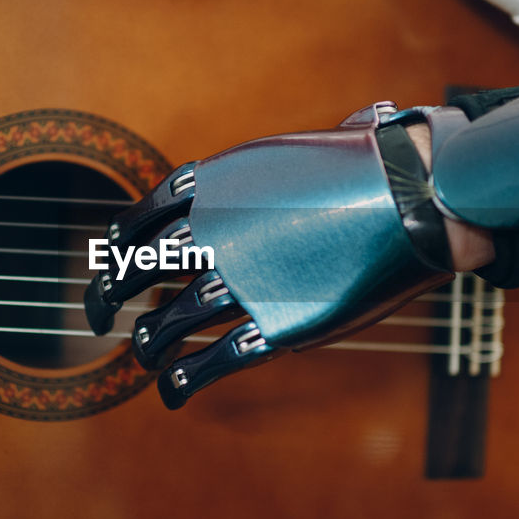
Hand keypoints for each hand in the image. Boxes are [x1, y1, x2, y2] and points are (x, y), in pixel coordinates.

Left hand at [83, 103, 485, 407]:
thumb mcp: (311, 142)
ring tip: (144, 358)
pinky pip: (210, 361)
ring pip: (166, 323)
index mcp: (214, 184)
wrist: (420, 197)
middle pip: (134, 272)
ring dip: (147, 346)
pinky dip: (182, 379)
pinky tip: (173, 390)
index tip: (109, 263)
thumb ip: (291, 159)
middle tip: (99, 317)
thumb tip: (335, 129)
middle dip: (107, 298)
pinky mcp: (273, 325)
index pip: (138, 219)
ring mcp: (239, 280)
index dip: (115, 248)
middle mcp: (212, 231)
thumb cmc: (375, 164)